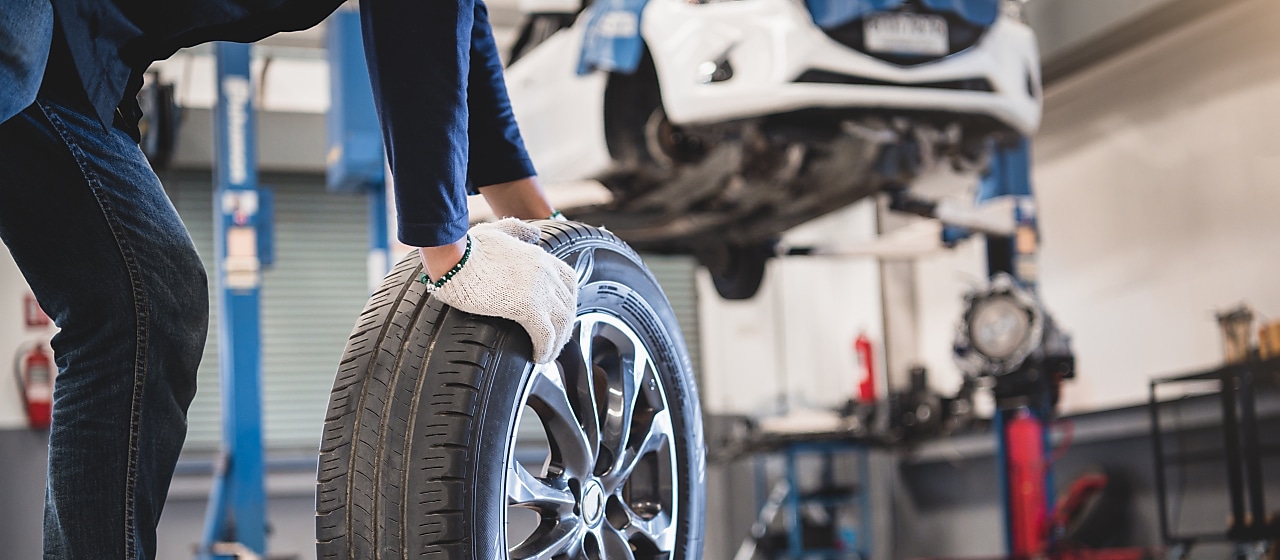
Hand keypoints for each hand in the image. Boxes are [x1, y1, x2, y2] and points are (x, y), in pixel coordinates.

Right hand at [423, 219, 576, 362]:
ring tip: (546, 355)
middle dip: (564, 327)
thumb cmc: (468, 247)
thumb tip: (535, 233)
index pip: (569, 282)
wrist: (454, 259)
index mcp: (541, 256)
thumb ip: (518, 229)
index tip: (559, 316)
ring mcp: (540, 290)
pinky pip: (546, 336)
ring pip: (561, 324)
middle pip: (568, 305)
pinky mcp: (528, 307)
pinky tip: (538, 357)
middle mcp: (546, 272)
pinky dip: (545, 350)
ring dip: (556, 344)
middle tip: (554, 342)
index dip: (567, 302)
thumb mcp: (498, 230)